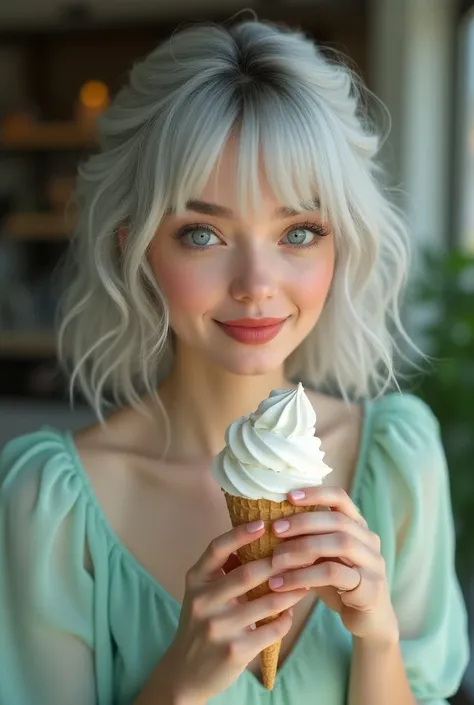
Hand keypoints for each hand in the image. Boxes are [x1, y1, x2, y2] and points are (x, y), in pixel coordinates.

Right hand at [163, 521, 307, 702]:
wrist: (185, 672)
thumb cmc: (202, 622)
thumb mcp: (203, 591)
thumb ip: (224, 569)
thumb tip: (260, 536)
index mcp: (196, 580)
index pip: (217, 548)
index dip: (240, 534)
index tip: (263, 523)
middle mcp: (204, 601)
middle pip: (248, 573)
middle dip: (279, 562)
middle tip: (302, 553)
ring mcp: (219, 627)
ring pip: (268, 602)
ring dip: (292, 591)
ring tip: (306, 582)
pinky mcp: (235, 651)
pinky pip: (272, 629)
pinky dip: (286, 619)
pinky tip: (291, 612)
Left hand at [267, 487, 398, 645]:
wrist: (368, 622)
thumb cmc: (338, 585)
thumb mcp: (322, 558)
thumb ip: (308, 540)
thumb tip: (270, 524)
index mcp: (358, 526)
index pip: (341, 498)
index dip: (316, 493)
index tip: (289, 496)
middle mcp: (369, 540)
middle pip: (338, 520)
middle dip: (303, 522)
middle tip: (275, 530)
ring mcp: (373, 563)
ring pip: (339, 544)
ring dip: (302, 550)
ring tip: (275, 560)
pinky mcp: (370, 588)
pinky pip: (335, 574)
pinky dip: (305, 576)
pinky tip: (283, 584)